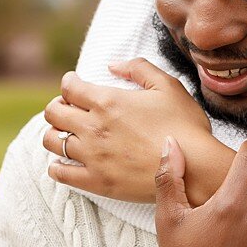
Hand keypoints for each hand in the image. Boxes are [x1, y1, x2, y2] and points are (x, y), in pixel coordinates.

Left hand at [45, 60, 231, 203]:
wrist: (194, 168)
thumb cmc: (185, 126)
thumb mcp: (169, 86)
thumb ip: (139, 69)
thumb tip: (112, 65)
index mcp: (107, 101)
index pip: (69, 87)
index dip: (69, 82)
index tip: (75, 84)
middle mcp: (93, 127)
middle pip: (53, 112)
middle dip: (59, 105)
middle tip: (71, 108)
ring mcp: (91, 156)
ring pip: (52, 141)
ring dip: (56, 133)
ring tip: (69, 134)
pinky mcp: (95, 181)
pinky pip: (59, 172)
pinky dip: (57, 166)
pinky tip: (66, 162)